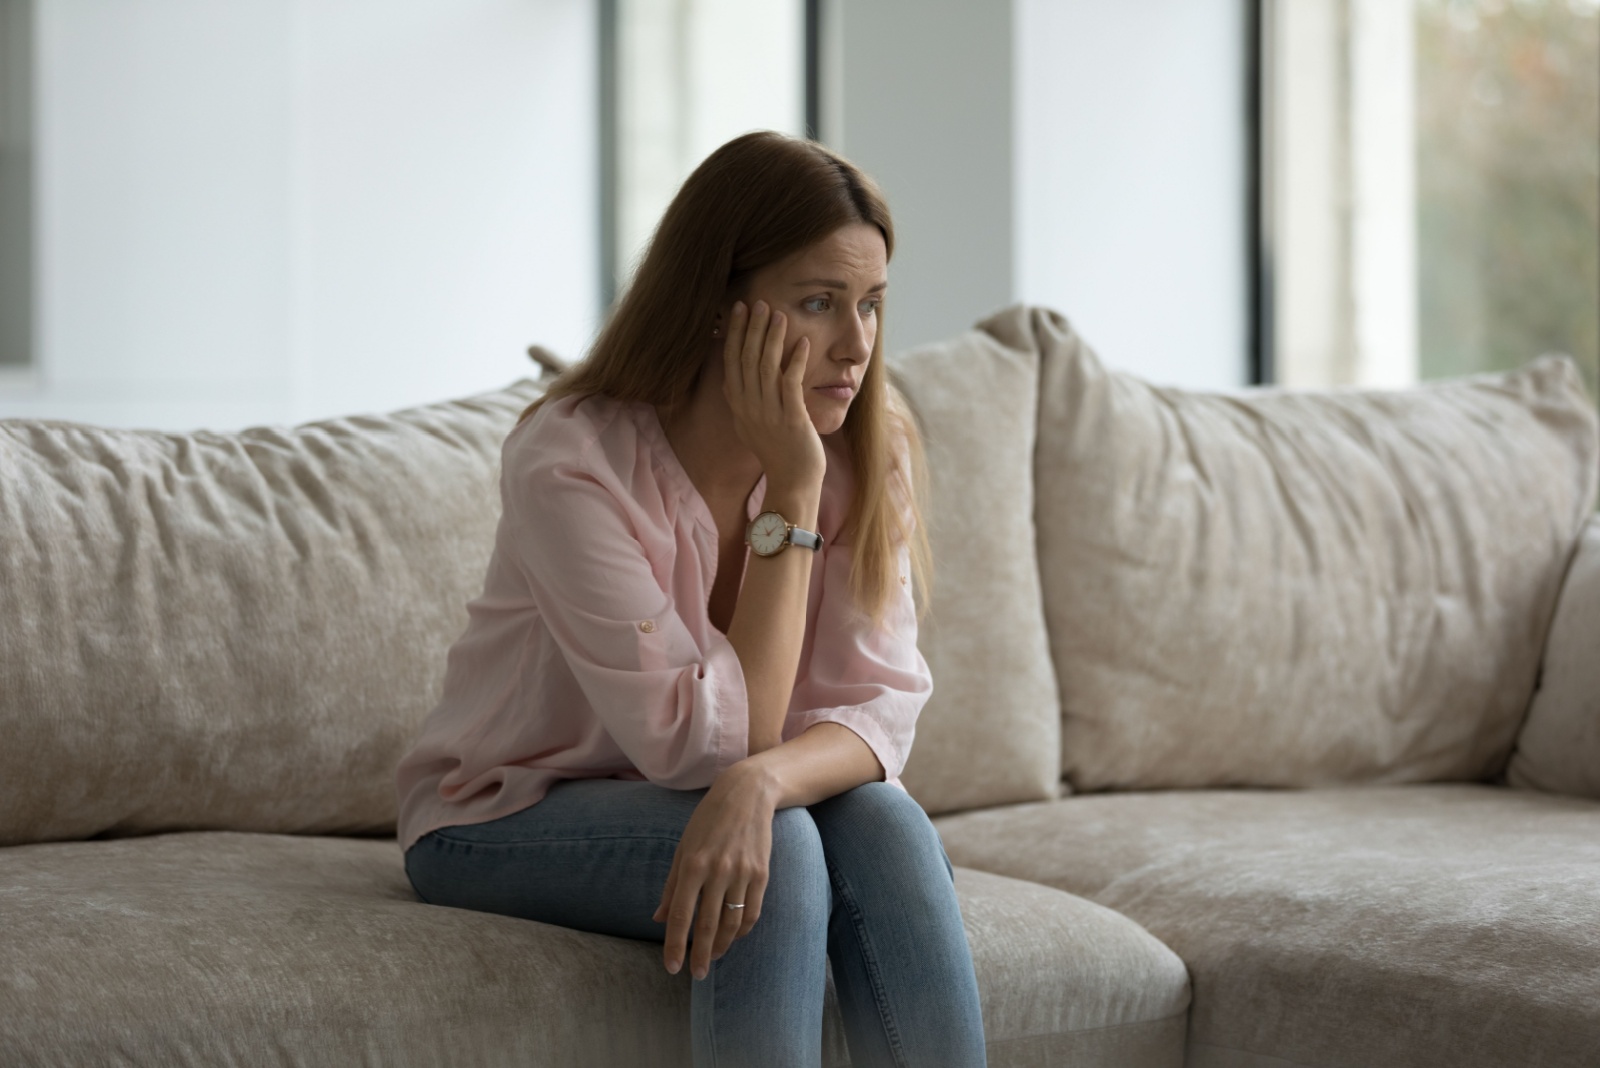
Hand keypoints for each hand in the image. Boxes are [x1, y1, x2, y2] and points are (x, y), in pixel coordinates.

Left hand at [651, 766, 775, 978]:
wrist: (747, 794)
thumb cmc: (708, 820)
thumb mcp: (683, 848)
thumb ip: (672, 887)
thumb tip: (659, 919)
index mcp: (692, 865)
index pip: (681, 915)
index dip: (675, 945)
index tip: (672, 967)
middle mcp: (717, 871)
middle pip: (707, 925)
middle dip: (699, 955)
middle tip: (695, 975)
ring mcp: (742, 873)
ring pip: (731, 924)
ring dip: (720, 946)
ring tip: (711, 959)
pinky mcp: (762, 874)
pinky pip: (752, 913)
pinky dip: (741, 931)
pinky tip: (731, 937)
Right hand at [721, 300, 826, 490]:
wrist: (792, 480)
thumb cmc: (777, 451)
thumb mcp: (749, 426)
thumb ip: (739, 402)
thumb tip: (728, 382)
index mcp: (738, 405)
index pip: (732, 361)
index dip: (735, 333)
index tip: (739, 310)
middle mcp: (749, 407)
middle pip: (746, 359)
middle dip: (752, 328)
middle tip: (759, 302)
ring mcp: (769, 413)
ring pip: (766, 367)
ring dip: (772, 338)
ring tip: (779, 314)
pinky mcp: (791, 418)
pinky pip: (791, 383)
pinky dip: (795, 360)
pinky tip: (802, 341)